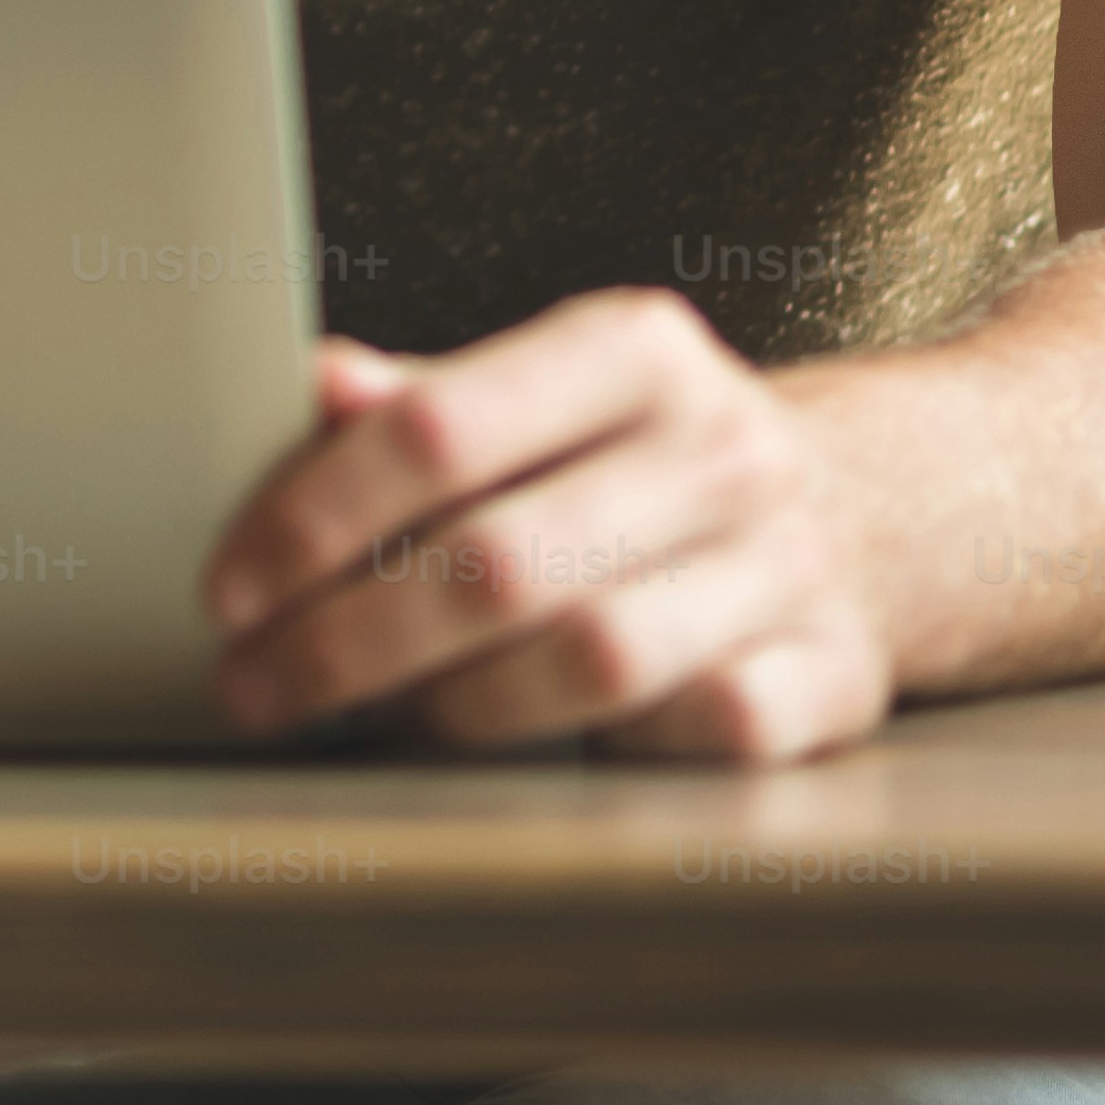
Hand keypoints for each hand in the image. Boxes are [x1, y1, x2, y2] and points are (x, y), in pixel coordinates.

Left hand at [196, 288, 897, 762]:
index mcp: (635, 349)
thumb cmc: (647, 458)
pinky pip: (697, 734)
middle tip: (256, 688)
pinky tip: (520, 754)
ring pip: (592, 659)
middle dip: (348, 639)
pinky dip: (600, 751)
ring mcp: (789, 566)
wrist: (875, 512)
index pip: (441, 427)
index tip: (229, 590)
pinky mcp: (834, 677)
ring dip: (450, 710)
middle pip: (499, 560)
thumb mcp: (546, 394)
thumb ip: (425, 399)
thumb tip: (311, 382)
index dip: (314, 515)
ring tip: (366, 721)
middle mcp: (722, 448)